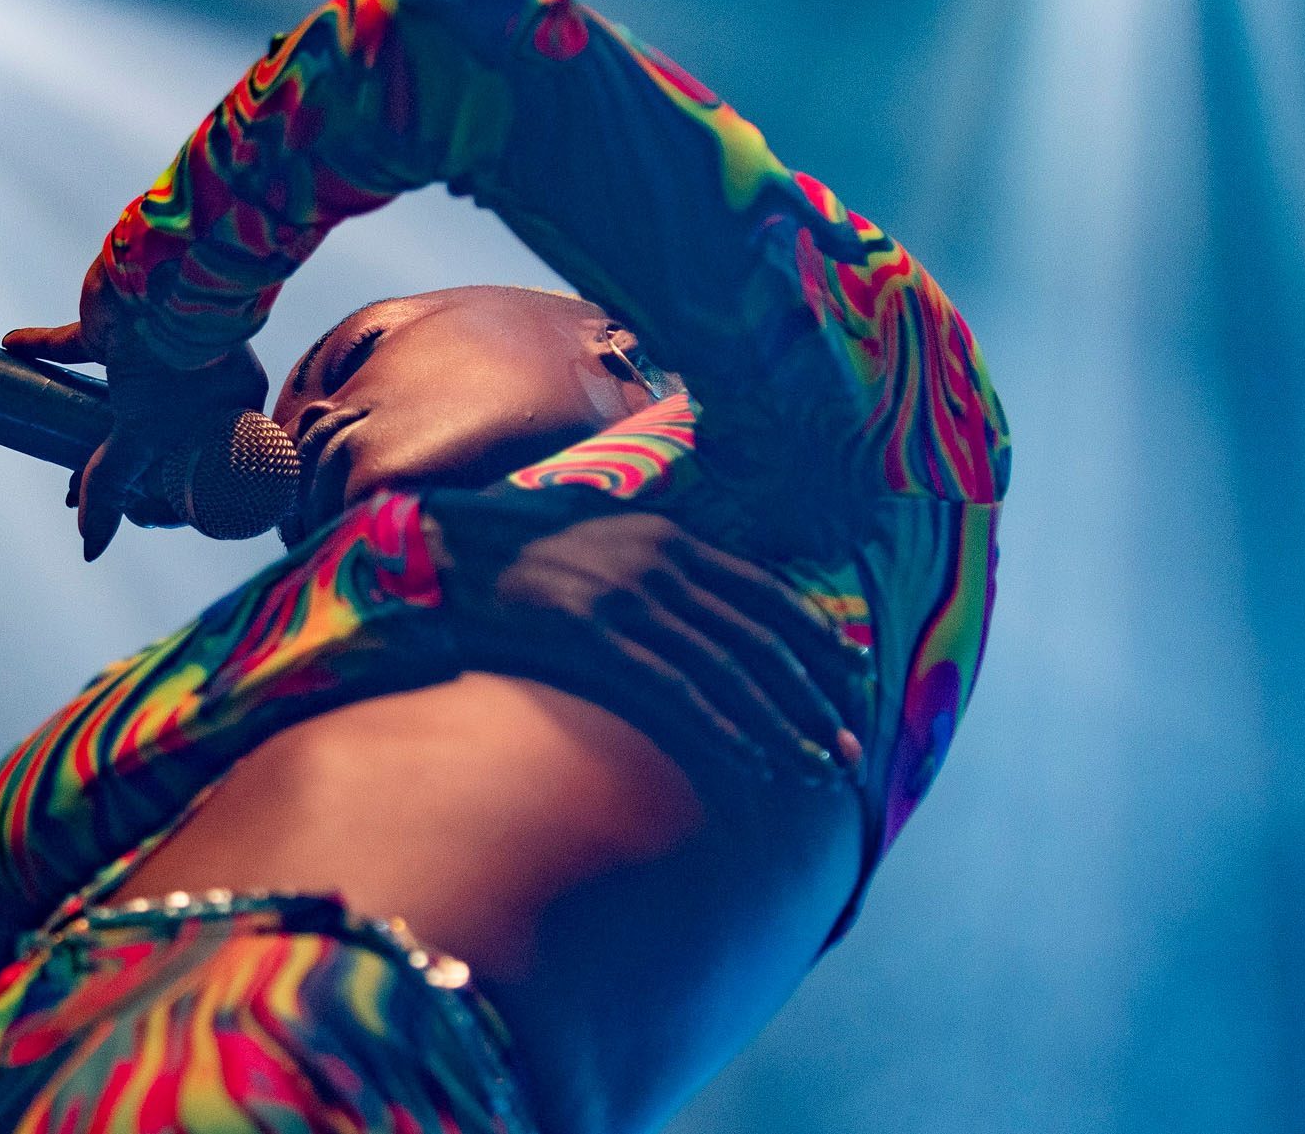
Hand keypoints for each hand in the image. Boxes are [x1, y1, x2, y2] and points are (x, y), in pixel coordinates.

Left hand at [5, 269, 266, 560]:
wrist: (160, 280)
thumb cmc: (174, 362)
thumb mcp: (144, 436)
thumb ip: (112, 485)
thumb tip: (91, 546)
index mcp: (228, 408)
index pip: (199, 466)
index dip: (166, 495)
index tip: (134, 515)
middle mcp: (197, 379)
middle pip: (152, 440)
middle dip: (115, 472)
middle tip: (78, 497)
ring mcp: (154, 352)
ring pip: (114, 404)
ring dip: (83, 432)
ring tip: (60, 475)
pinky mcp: (113, 325)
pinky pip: (72, 345)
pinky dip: (42, 348)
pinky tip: (12, 347)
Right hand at [425, 498, 871, 781]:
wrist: (448, 549)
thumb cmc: (526, 553)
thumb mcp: (609, 539)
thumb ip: (664, 566)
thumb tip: (713, 611)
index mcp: (672, 534)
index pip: (769, 592)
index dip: (818, 640)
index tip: (856, 681)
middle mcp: (661, 560)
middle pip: (760, 639)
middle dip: (814, 699)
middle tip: (852, 749)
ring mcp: (627, 596)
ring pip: (728, 671)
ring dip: (780, 726)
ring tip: (815, 769)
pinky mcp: (593, 634)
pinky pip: (673, 690)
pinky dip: (719, 728)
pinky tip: (750, 762)